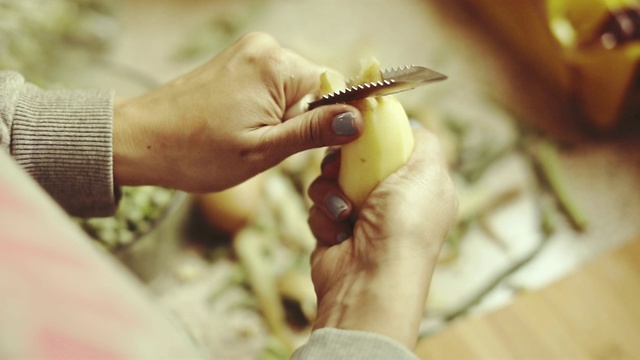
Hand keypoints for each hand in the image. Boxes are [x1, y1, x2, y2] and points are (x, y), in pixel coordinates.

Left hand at [113, 32, 361, 191]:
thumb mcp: (262, 151)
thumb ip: (313, 132)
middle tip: (272, 148)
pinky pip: (273, 86)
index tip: (320, 149)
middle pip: (314, 87)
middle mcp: (264, 47)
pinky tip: (243, 128)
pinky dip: (269, 110)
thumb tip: (359, 119)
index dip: (333, 120)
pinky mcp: (237, 62)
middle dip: (305, 121)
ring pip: (294, 89)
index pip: (334, 86)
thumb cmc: (195, 152)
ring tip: (250, 139)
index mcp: (275, 64)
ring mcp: (248, 52)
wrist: (140, 140)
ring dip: (285, 119)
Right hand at [307, 128, 457, 348]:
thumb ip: (424, 141)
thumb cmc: (403, 226)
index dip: (376, 135)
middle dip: (343, 161)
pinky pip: (319, 205)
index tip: (359, 127)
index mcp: (421, 186)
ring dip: (331, 192)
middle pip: (357, 158)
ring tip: (343, 211)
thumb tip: (412, 125)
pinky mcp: (335, 229)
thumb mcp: (427, 172)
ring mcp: (363, 216)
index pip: (395, 145)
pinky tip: (338, 232)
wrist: (368, 281)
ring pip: (332, 179)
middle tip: (339, 166)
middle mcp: (393, 200)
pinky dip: (324, 216)